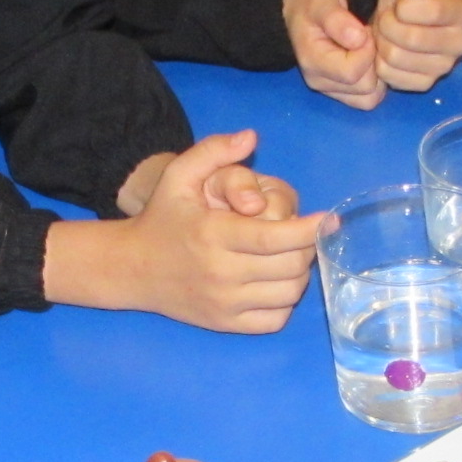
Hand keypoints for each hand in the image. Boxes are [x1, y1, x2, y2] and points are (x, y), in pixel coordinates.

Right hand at [44, 130, 325, 332]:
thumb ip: (213, 151)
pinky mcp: (226, 324)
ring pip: (288, 294)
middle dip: (306, 248)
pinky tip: (276, 283)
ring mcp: (225, 303)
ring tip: (291, 255)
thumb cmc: (163, 218)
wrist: (133, 268)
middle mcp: (222, 273)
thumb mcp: (178, 176)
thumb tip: (251, 137)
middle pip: (290, 266)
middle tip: (304, 234)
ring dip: (300, 273)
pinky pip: (275, 320)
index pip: (275, 237)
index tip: (329, 220)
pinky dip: (285, 302)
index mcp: (214, 235)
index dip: (309, 230)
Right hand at [284, 0, 381, 108]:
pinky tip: (369, 61)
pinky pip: (368, 99)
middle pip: (364, 88)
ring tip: (369, 51)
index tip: (365, 30)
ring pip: (369, 98)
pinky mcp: (341, 93)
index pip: (352, 72)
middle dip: (373, 62)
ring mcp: (330, 90)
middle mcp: (320, 82)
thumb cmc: (312, 4)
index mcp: (313, 62)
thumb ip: (337, 20)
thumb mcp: (322, 2)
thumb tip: (359, 39)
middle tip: (368, 39)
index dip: (367, 51)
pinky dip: (375, 83)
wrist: (301, 10)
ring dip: (377, 75)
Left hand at [372, 0, 461, 91]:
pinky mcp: (425, 83)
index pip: (435, 12)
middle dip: (388, 25)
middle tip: (384, 19)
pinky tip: (386, 51)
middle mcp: (459, 44)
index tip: (398, 4)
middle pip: (413, 38)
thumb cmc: (408, 1)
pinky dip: (380, 62)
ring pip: (396, 57)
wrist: (403, 24)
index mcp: (460, 13)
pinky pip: (391, 75)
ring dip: (381, 43)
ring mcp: (443, 67)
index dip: (406, 7)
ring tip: (383, 34)